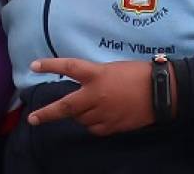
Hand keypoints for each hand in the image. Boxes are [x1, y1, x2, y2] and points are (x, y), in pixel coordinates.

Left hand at [26, 57, 158, 135]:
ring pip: (80, 119)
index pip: (68, 68)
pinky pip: (93, 128)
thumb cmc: (138, 74)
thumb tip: (83, 88)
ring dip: (78, 114)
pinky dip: (91, 123)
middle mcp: (96, 95)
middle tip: (33, 118)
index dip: (50, 66)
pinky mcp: (111, 127)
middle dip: (47, 113)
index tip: (34, 66)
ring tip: (91, 105)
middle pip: (66, 106)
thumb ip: (94, 78)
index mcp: (97, 75)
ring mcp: (103, 113)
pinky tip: (101, 116)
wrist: (160, 92)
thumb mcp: (112, 69)